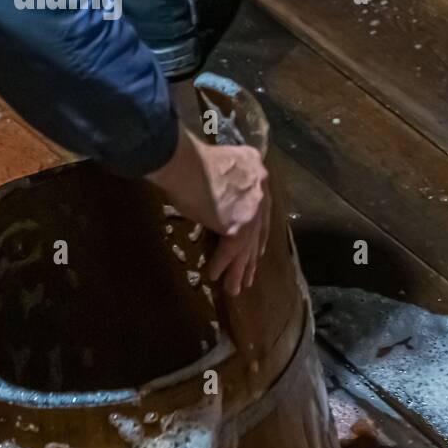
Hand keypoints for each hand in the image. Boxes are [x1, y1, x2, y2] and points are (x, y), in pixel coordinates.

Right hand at [146, 125, 270, 296]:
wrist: (185, 162)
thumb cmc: (192, 159)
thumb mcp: (221, 161)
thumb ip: (228, 178)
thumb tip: (218, 194)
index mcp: (257, 170)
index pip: (262, 206)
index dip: (258, 229)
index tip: (257, 245)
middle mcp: (262, 189)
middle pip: (258, 230)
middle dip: (253, 253)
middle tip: (251, 272)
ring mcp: (253, 210)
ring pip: (246, 246)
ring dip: (240, 269)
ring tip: (237, 288)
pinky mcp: (238, 228)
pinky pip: (230, 252)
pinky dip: (221, 265)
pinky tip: (215, 276)